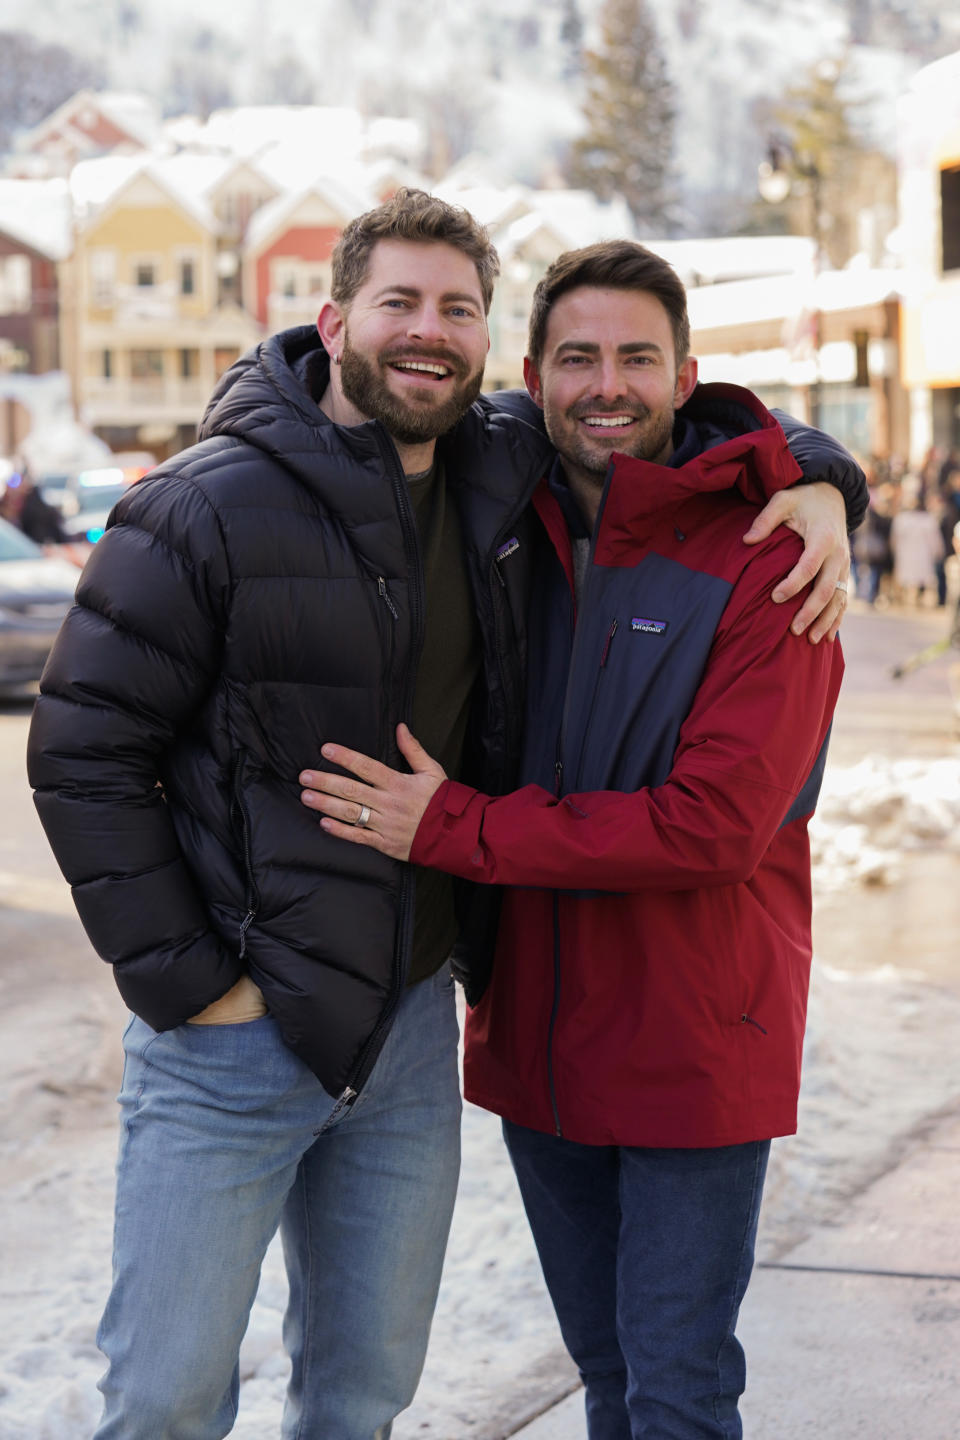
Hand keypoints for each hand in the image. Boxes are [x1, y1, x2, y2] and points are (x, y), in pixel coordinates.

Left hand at [299, 724, 445, 860]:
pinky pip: (359, 837)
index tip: (326, 749)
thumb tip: (400, 727)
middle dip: (325, 782)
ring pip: (350, 813)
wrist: (454, 835)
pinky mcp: (384, 843)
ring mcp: (385, 825)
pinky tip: (324, 822)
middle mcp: (389, 803)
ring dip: (326, 804)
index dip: (345, 757)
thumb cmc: (441, 801)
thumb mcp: (432, 771)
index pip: (367, 767)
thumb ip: (413, 749)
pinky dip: (340, 830)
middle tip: (304, 776)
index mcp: (399, 784)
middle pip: (351, 790)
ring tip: (306, 796)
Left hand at [742, 482, 849, 642]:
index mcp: (823, 537)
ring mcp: (844, 565)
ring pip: (838, 598)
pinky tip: (826, 637)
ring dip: (825, 621)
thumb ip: (766, 518)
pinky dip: (836, 618)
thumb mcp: (783, 500)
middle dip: (810, 611)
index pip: (809, 566)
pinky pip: (843, 599)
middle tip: (793, 631)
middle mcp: (838, 554)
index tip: (774, 597)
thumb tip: (747, 540)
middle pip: (827, 588)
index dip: (793, 583)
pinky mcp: (844, 572)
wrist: (832, 496)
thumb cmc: (802, 500)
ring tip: (810, 641)